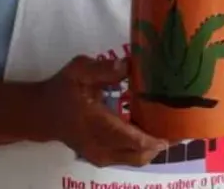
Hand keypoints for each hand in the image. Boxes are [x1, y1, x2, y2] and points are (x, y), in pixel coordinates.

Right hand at [34, 56, 166, 167]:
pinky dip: (143, 148)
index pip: (133, 139)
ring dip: (154, 147)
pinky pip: (129, 157)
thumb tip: (128, 66)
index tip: (177, 127)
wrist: (41, 113)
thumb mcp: (79, 71)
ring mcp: (101, 156)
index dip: (157, 138)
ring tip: (171, 128)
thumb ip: (103, 69)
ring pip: (136, 159)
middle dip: (163, 143)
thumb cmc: (62, 90)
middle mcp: (101, 146)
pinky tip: (152, 132)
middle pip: (140, 154)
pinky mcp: (102, 157)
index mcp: (97, 125)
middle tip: (181, 126)